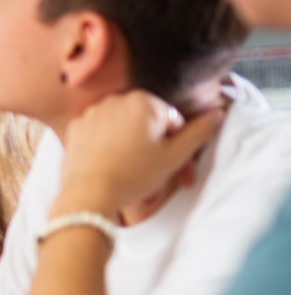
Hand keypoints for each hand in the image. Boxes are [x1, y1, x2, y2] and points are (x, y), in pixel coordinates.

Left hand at [55, 91, 223, 217]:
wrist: (89, 195)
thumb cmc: (134, 175)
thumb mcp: (176, 155)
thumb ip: (200, 131)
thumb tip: (218, 112)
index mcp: (142, 100)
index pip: (172, 119)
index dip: (178, 144)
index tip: (178, 166)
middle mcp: (115, 99)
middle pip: (147, 124)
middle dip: (158, 150)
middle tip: (162, 175)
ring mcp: (92, 112)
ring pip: (124, 130)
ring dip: (135, 150)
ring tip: (138, 176)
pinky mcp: (76, 128)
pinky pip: (102, 135)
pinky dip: (110, 148)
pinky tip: (114, 168)